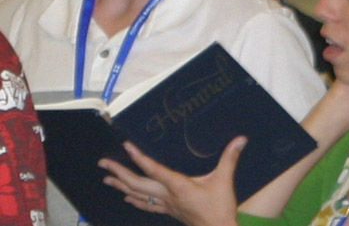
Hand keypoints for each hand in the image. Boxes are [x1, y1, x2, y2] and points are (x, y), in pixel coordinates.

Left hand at [100, 138, 245, 225]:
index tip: (127, 146)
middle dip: (119, 172)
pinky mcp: (169, 211)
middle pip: (137, 183)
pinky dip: (135, 200)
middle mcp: (167, 195)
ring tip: (107, 178)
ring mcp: (166, 205)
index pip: (154, 169)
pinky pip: (147, 205)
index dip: (139, 157)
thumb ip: (230, 158)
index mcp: (179, 186)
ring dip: (121, 186)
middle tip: (104, 162)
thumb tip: (240, 139)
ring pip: (138, 195)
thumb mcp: (225, 180)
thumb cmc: (220, 207)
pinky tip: (126, 196)